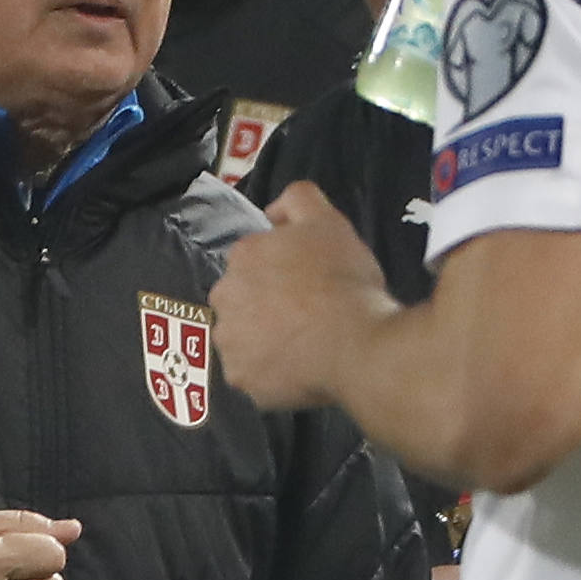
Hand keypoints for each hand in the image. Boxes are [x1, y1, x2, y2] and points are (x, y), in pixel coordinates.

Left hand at [210, 183, 397, 411]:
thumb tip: (272, 212)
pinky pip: (253, 374)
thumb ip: (297, 199)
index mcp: (242, 256)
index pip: (254, 260)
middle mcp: (224, 297)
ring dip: (264, 339)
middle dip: (265, 304)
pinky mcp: (241, 379)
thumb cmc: (343, 280)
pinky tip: (297, 367)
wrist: (356, 344)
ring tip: (303, 343)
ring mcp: (230, 342)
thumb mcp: (328, 221)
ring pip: (243, 338)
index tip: (308, 281)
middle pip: (242, 299)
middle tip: (306, 313)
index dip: (282, 270)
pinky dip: (270, 373)